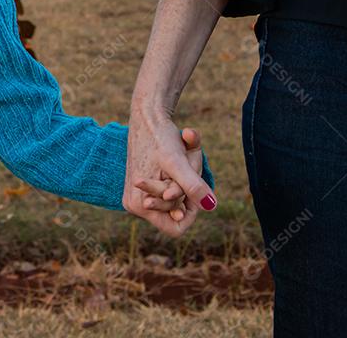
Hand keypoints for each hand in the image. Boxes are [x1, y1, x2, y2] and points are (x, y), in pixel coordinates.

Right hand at [124, 104, 216, 236]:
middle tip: (186, 165)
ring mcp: (138, 197)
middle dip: (186, 193)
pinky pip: (168, 194)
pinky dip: (178, 180)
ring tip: (181, 160)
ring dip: (183, 184)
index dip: (190, 212)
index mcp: (138, 205)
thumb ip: (192, 186)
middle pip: (175, 213)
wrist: (147, 118)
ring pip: (174, 202)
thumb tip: (211, 206)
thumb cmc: (160, 138)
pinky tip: (177, 162)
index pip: (175, 228)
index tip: (195, 189)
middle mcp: (135, 205)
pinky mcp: (143, 188)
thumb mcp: (177, 162)